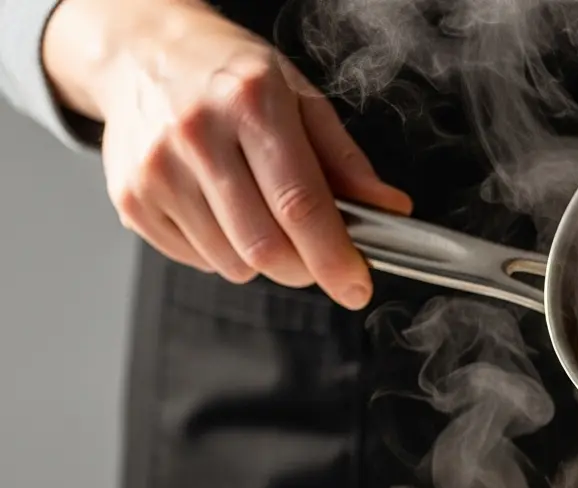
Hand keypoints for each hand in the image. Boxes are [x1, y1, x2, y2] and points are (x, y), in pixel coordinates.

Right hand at [43, 0, 410, 308]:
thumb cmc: (230, 77)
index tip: (356, 286)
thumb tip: (389, 209)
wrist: (143, 54)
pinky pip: (197, 261)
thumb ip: (345, 161)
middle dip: (304, 269)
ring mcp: (156, 170)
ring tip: (257, 211)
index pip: (300, 204)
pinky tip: (219, 208)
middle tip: (316, 255)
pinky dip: (222, 253)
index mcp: (251, 104)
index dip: (334, 258)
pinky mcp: (131, 200)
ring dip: (262, 259)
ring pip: (232, 264)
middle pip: (265, 248)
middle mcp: (197, 135)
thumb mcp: (300, 98)